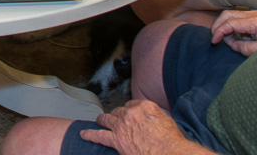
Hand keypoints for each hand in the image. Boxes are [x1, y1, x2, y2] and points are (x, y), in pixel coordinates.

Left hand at [80, 100, 195, 154]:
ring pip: (107, 119)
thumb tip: (153, 117)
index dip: (129, 111)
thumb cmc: (172, 141)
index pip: (131, 105)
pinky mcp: (116, 140)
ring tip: (99, 121)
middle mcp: (131, 113)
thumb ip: (156, 115)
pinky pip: (99, 135)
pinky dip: (90, 134)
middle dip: (116, 116)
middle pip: (118, 111)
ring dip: (102, 120)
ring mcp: (122, 125)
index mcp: (144, 106)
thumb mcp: (167, 120)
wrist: (170, 153)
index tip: (129, 115)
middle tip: (115, 120)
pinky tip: (84, 134)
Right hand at [210, 9, 256, 56]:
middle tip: (215, 38)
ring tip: (225, 39)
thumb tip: (231, 43)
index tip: (214, 42)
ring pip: (232, 14)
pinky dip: (232, 25)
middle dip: (218, 26)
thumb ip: (245, 48)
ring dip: (225, 25)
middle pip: (228, 14)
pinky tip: (236, 36)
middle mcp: (255, 14)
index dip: (219, 32)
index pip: (231, 23)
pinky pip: (239, 17)